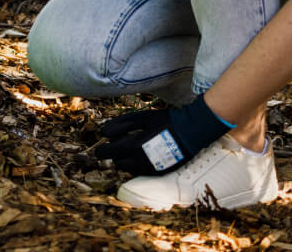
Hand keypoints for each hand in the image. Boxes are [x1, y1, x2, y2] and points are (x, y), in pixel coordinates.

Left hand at [94, 94, 231, 175]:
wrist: (190, 133)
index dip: (101, 150)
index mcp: (134, 147)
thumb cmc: (165, 122)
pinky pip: (140, 172)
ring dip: (125, 159)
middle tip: (119, 142)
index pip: (108, 153)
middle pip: (117, 162)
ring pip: (128, 169)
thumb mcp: (141, 118)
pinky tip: (142, 153)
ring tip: (132, 146)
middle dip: (115, 153)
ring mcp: (150, 170)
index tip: (100, 147)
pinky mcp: (158, 174)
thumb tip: (103, 132)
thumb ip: (121, 124)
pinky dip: (136, 164)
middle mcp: (140, 163)